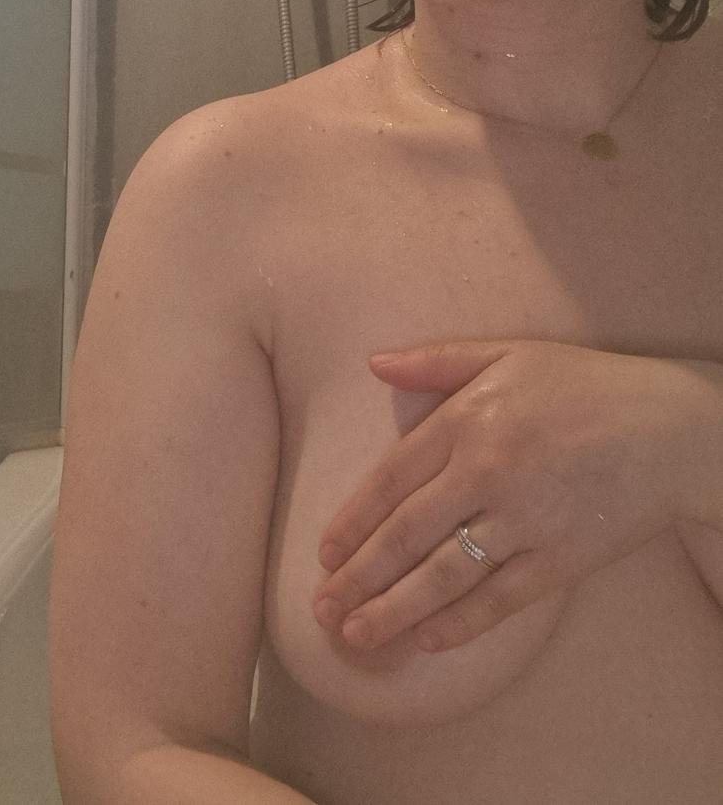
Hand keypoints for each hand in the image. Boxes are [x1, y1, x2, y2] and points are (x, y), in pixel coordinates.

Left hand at [312, 339, 707, 652]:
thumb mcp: (507, 354)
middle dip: (360, 577)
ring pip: (446, 574)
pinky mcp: (563, 558)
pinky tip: (427, 640)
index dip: (353, 521)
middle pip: (407, 534)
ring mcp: (526, 520)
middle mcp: (488, 472)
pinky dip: (463, 623)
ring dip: (396, 610)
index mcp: (467, 421)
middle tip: (323, 611)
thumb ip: (435, 361)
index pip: (391, 479)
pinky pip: (502, 598)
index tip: (324, 554)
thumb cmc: (584, 385)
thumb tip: (373, 362)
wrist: (672, 427)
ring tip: (358, 637)